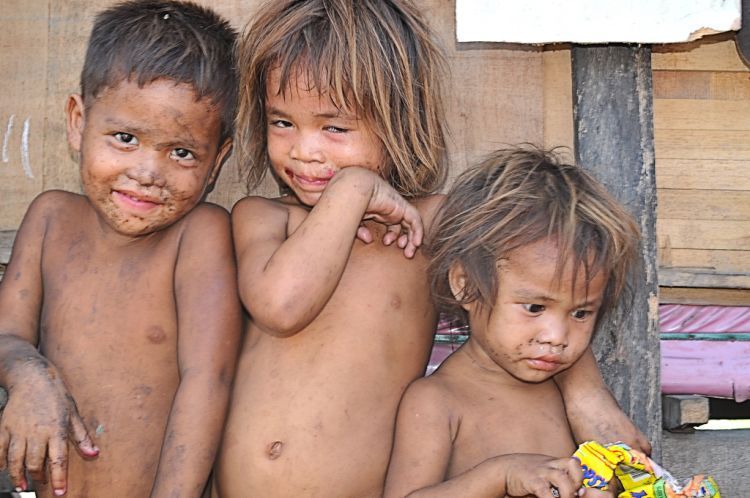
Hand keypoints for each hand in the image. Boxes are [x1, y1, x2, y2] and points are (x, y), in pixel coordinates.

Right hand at [0, 362, 97, 494]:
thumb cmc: (56, 396)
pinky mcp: (4, 427)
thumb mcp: (73, 414)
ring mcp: (18, 430)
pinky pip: (0, 450)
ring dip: (18, 476)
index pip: (58, 459)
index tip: (60, 493)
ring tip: (22, 485)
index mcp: (56, 429)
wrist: (33, 378)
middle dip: (37, 477)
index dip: (59, 479)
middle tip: (40, 484)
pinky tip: (6, 468)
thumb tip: (94, 454)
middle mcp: (37, 432)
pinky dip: (2, 462)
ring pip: (15, 460)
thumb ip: (81, 437)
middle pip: (34, 463)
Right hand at [350, 170, 423, 257]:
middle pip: (404, 226)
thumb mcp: (354, 222)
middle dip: (406, 241)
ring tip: (408, 253)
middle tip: (405, 254)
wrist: (353, 191)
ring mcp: (397, 207)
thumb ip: (360, 231)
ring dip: (412, 240)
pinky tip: (416, 244)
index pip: (393, 226)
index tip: (386, 244)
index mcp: (380, 212)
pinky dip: (418, 232)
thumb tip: (368, 240)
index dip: (393, 237)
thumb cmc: (350, 204)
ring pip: (411, 225)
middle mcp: (390, 210)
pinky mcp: (402, 206)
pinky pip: (415, 220)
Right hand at [501, 454, 582, 497]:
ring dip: (568, 493)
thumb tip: (579, 493)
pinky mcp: (532, 480)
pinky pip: (545, 491)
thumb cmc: (527, 474)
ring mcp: (541, 471)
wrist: (503, 469)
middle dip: (578, 482)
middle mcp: (550, 464)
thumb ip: (559, 481)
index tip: (581, 491)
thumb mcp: (544, 473)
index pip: (575, 463)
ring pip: (562, 478)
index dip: (581, 477)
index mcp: (555, 462)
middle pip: (574, 465)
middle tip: (574, 495)